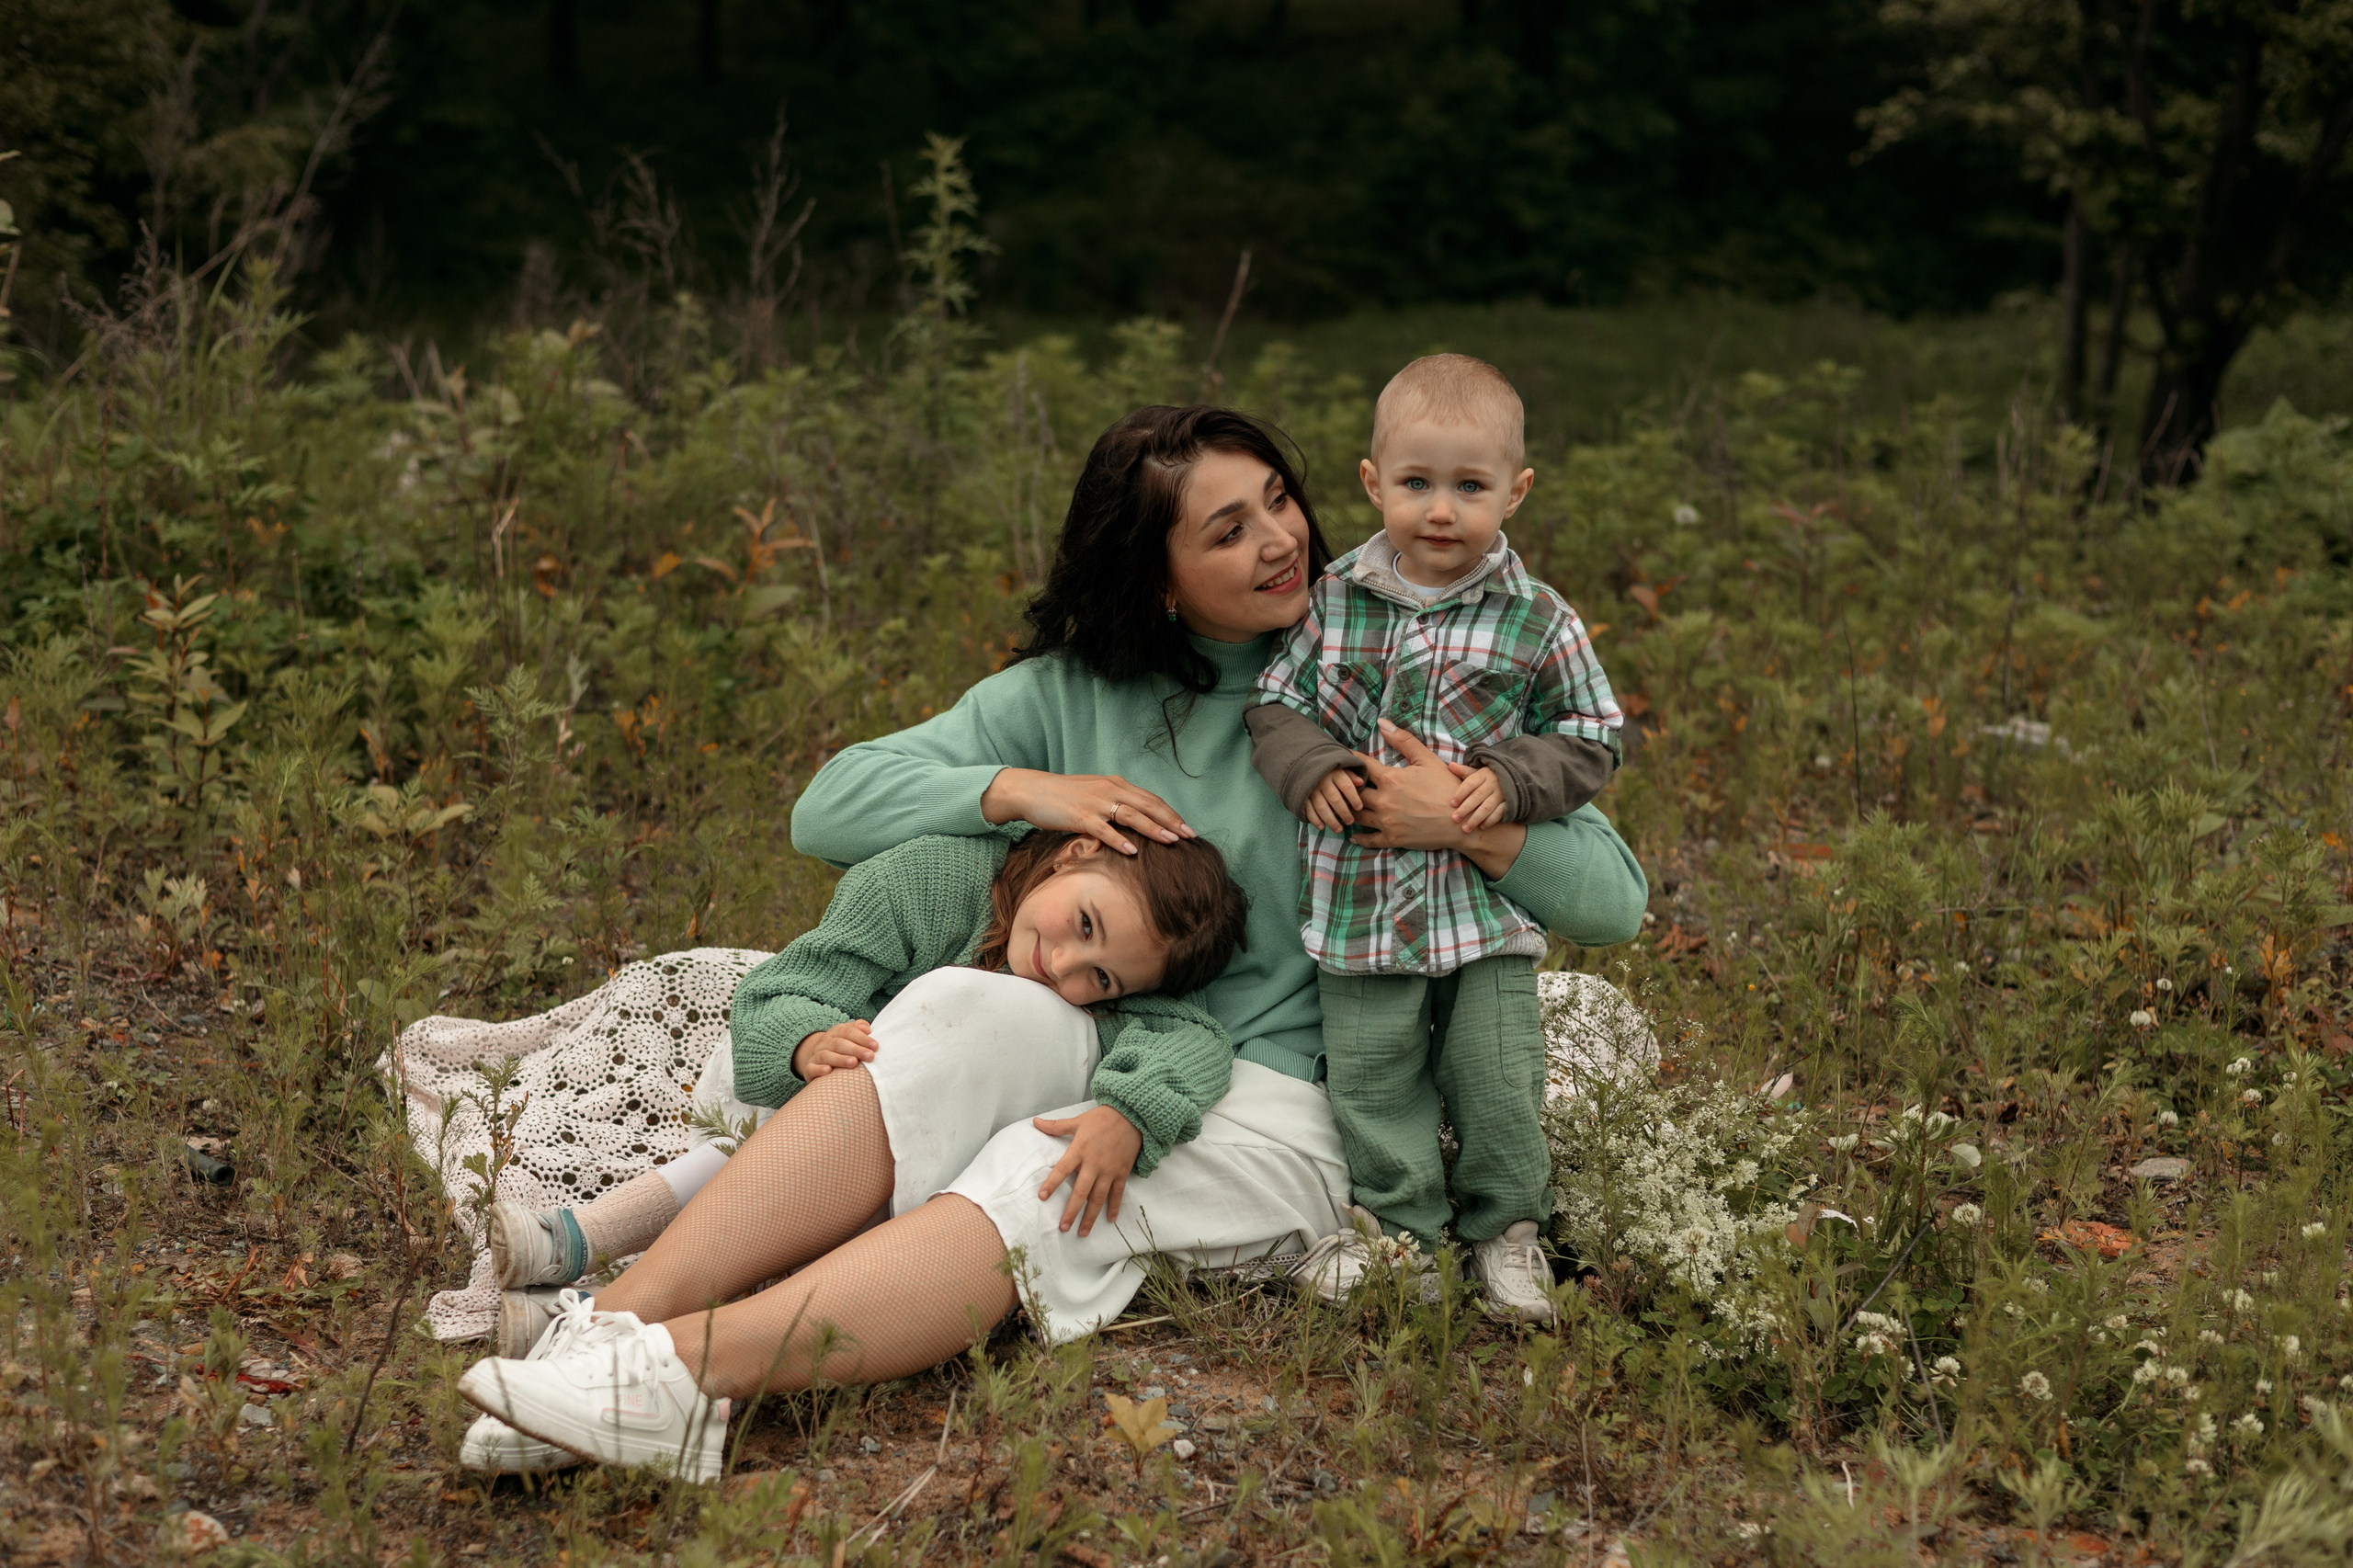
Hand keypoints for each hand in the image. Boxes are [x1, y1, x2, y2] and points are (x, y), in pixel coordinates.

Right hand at [793, 1020, 876, 1079]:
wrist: (815, 1058)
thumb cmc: (840, 1047)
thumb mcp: (848, 1035)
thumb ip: (858, 1029)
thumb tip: (867, 1029)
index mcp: (836, 1032)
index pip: (849, 1032)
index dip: (862, 1038)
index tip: (875, 1046)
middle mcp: (825, 1042)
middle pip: (839, 1044)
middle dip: (856, 1049)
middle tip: (870, 1056)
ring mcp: (816, 1055)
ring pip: (826, 1055)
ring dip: (840, 1059)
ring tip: (853, 1063)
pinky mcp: (809, 1068)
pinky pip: (811, 1068)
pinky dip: (818, 1069)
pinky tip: (828, 1071)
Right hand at [980, 767, 1192, 854]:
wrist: (1033, 791)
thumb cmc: (1063, 797)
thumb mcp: (1095, 796)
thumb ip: (1115, 805)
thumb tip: (1135, 822)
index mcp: (1116, 785)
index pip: (1151, 799)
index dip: (1171, 813)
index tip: (1187, 828)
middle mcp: (1110, 790)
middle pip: (1148, 805)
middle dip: (1171, 820)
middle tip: (1190, 836)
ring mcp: (1095, 802)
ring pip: (1131, 815)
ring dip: (1153, 828)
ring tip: (1171, 841)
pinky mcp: (1080, 815)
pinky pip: (1104, 829)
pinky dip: (1120, 839)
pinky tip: (1133, 850)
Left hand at [1032, 1105, 1143, 1235]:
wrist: (1132, 1115)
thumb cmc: (1102, 1118)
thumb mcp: (1078, 1120)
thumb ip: (1056, 1126)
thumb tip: (1035, 1122)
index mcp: (1080, 1150)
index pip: (1062, 1170)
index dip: (1052, 1184)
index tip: (1042, 1197)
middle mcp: (1094, 1164)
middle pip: (1081, 1192)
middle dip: (1071, 1211)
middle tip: (1063, 1227)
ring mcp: (1109, 1170)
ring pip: (1098, 1198)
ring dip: (1090, 1216)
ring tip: (1082, 1232)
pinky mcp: (1122, 1173)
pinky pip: (1117, 1194)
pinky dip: (1114, 1207)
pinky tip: (1110, 1220)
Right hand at [1303, 766, 1364, 831]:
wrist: (1305, 767)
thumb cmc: (1329, 770)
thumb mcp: (1341, 768)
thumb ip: (1351, 776)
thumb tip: (1361, 782)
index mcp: (1334, 773)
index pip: (1346, 786)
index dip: (1354, 798)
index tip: (1359, 808)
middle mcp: (1322, 781)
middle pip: (1335, 799)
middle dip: (1343, 812)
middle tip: (1350, 822)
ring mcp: (1312, 790)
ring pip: (1322, 807)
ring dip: (1331, 820)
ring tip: (1339, 829)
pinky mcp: (1303, 797)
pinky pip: (1308, 810)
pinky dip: (1314, 819)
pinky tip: (1322, 827)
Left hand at [1353, 720, 1527, 878]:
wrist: (1461, 821)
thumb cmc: (1446, 787)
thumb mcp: (1428, 759)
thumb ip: (1404, 740)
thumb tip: (1382, 723)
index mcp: (1391, 779)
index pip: (1363, 766)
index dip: (1353, 761)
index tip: (1344, 759)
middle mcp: (1384, 801)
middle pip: (1355, 792)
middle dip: (1349, 787)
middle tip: (1342, 784)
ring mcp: (1387, 821)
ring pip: (1358, 815)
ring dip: (1351, 810)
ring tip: (1346, 806)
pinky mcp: (1392, 838)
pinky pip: (1369, 839)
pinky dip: (1359, 837)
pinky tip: (1354, 835)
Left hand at [1450, 765, 1506, 830]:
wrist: (1514, 778)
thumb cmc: (1489, 776)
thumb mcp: (1478, 772)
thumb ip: (1464, 771)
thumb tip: (1450, 766)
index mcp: (1483, 774)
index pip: (1470, 783)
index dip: (1461, 793)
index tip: (1452, 803)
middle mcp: (1493, 784)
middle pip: (1477, 796)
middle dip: (1465, 808)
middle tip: (1455, 819)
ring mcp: (1502, 794)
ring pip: (1487, 807)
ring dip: (1476, 818)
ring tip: (1465, 828)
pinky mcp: (1509, 803)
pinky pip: (1499, 813)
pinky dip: (1491, 820)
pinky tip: (1481, 827)